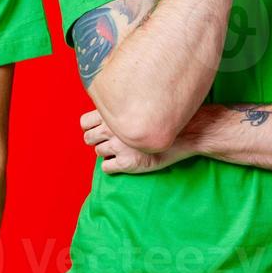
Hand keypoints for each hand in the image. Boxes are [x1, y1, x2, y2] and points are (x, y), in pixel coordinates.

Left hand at [80, 109, 194, 173]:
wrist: (187, 132)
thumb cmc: (166, 117)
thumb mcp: (141, 105)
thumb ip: (122, 108)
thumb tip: (108, 113)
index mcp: (113, 113)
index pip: (84, 122)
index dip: (90, 126)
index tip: (100, 128)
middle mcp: (112, 129)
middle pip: (88, 138)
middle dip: (97, 140)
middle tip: (112, 141)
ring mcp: (119, 146)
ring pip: (98, 152)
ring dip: (107, 152)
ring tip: (122, 149)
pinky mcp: (127, 163)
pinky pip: (106, 168)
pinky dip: (112, 166)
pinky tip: (124, 161)